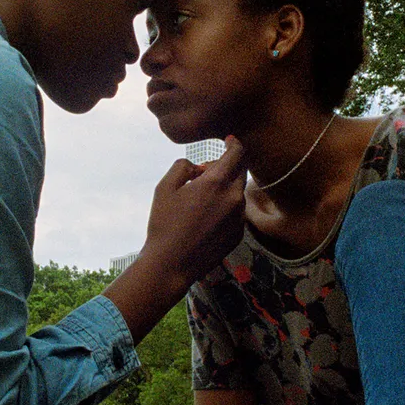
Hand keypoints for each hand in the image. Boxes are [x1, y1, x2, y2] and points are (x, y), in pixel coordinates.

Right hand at [137, 137, 247, 290]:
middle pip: (240, 172)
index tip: (230, 140)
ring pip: (237, 193)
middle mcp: (234, 198)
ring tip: (199, 203)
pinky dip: (225, 209)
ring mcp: (239, 218)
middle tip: (203, 175)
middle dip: (226, 167)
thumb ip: (183, 166)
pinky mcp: (239, 234)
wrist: (171, 264)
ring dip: (224, 190)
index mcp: (216, 183)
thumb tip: (198, 167)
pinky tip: (204, 221)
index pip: (237, 153)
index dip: (234, 143)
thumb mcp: (165, 187)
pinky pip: (236, 213)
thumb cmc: (164, 224)